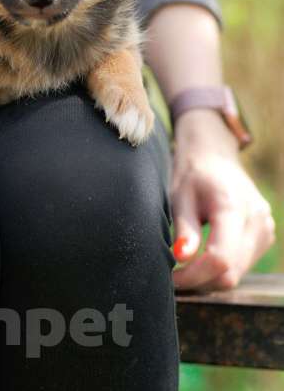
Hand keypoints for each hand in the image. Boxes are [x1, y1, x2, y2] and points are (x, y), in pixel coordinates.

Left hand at [171, 109, 274, 290]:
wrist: (215, 156)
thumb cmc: (193, 174)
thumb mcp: (181, 196)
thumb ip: (184, 228)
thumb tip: (181, 257)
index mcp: (233, 206)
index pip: (220, 258)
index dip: (194, 275)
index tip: (171, 279)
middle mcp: (257, 220)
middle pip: (230, 271)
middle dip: (199, 281)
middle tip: (174, 277)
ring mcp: (265, 229)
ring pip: (237, 273)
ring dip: (210, 278)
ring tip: (186, 266)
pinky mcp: (265, 236)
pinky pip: (243, 265)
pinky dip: (222, 269)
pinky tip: (203, 259)